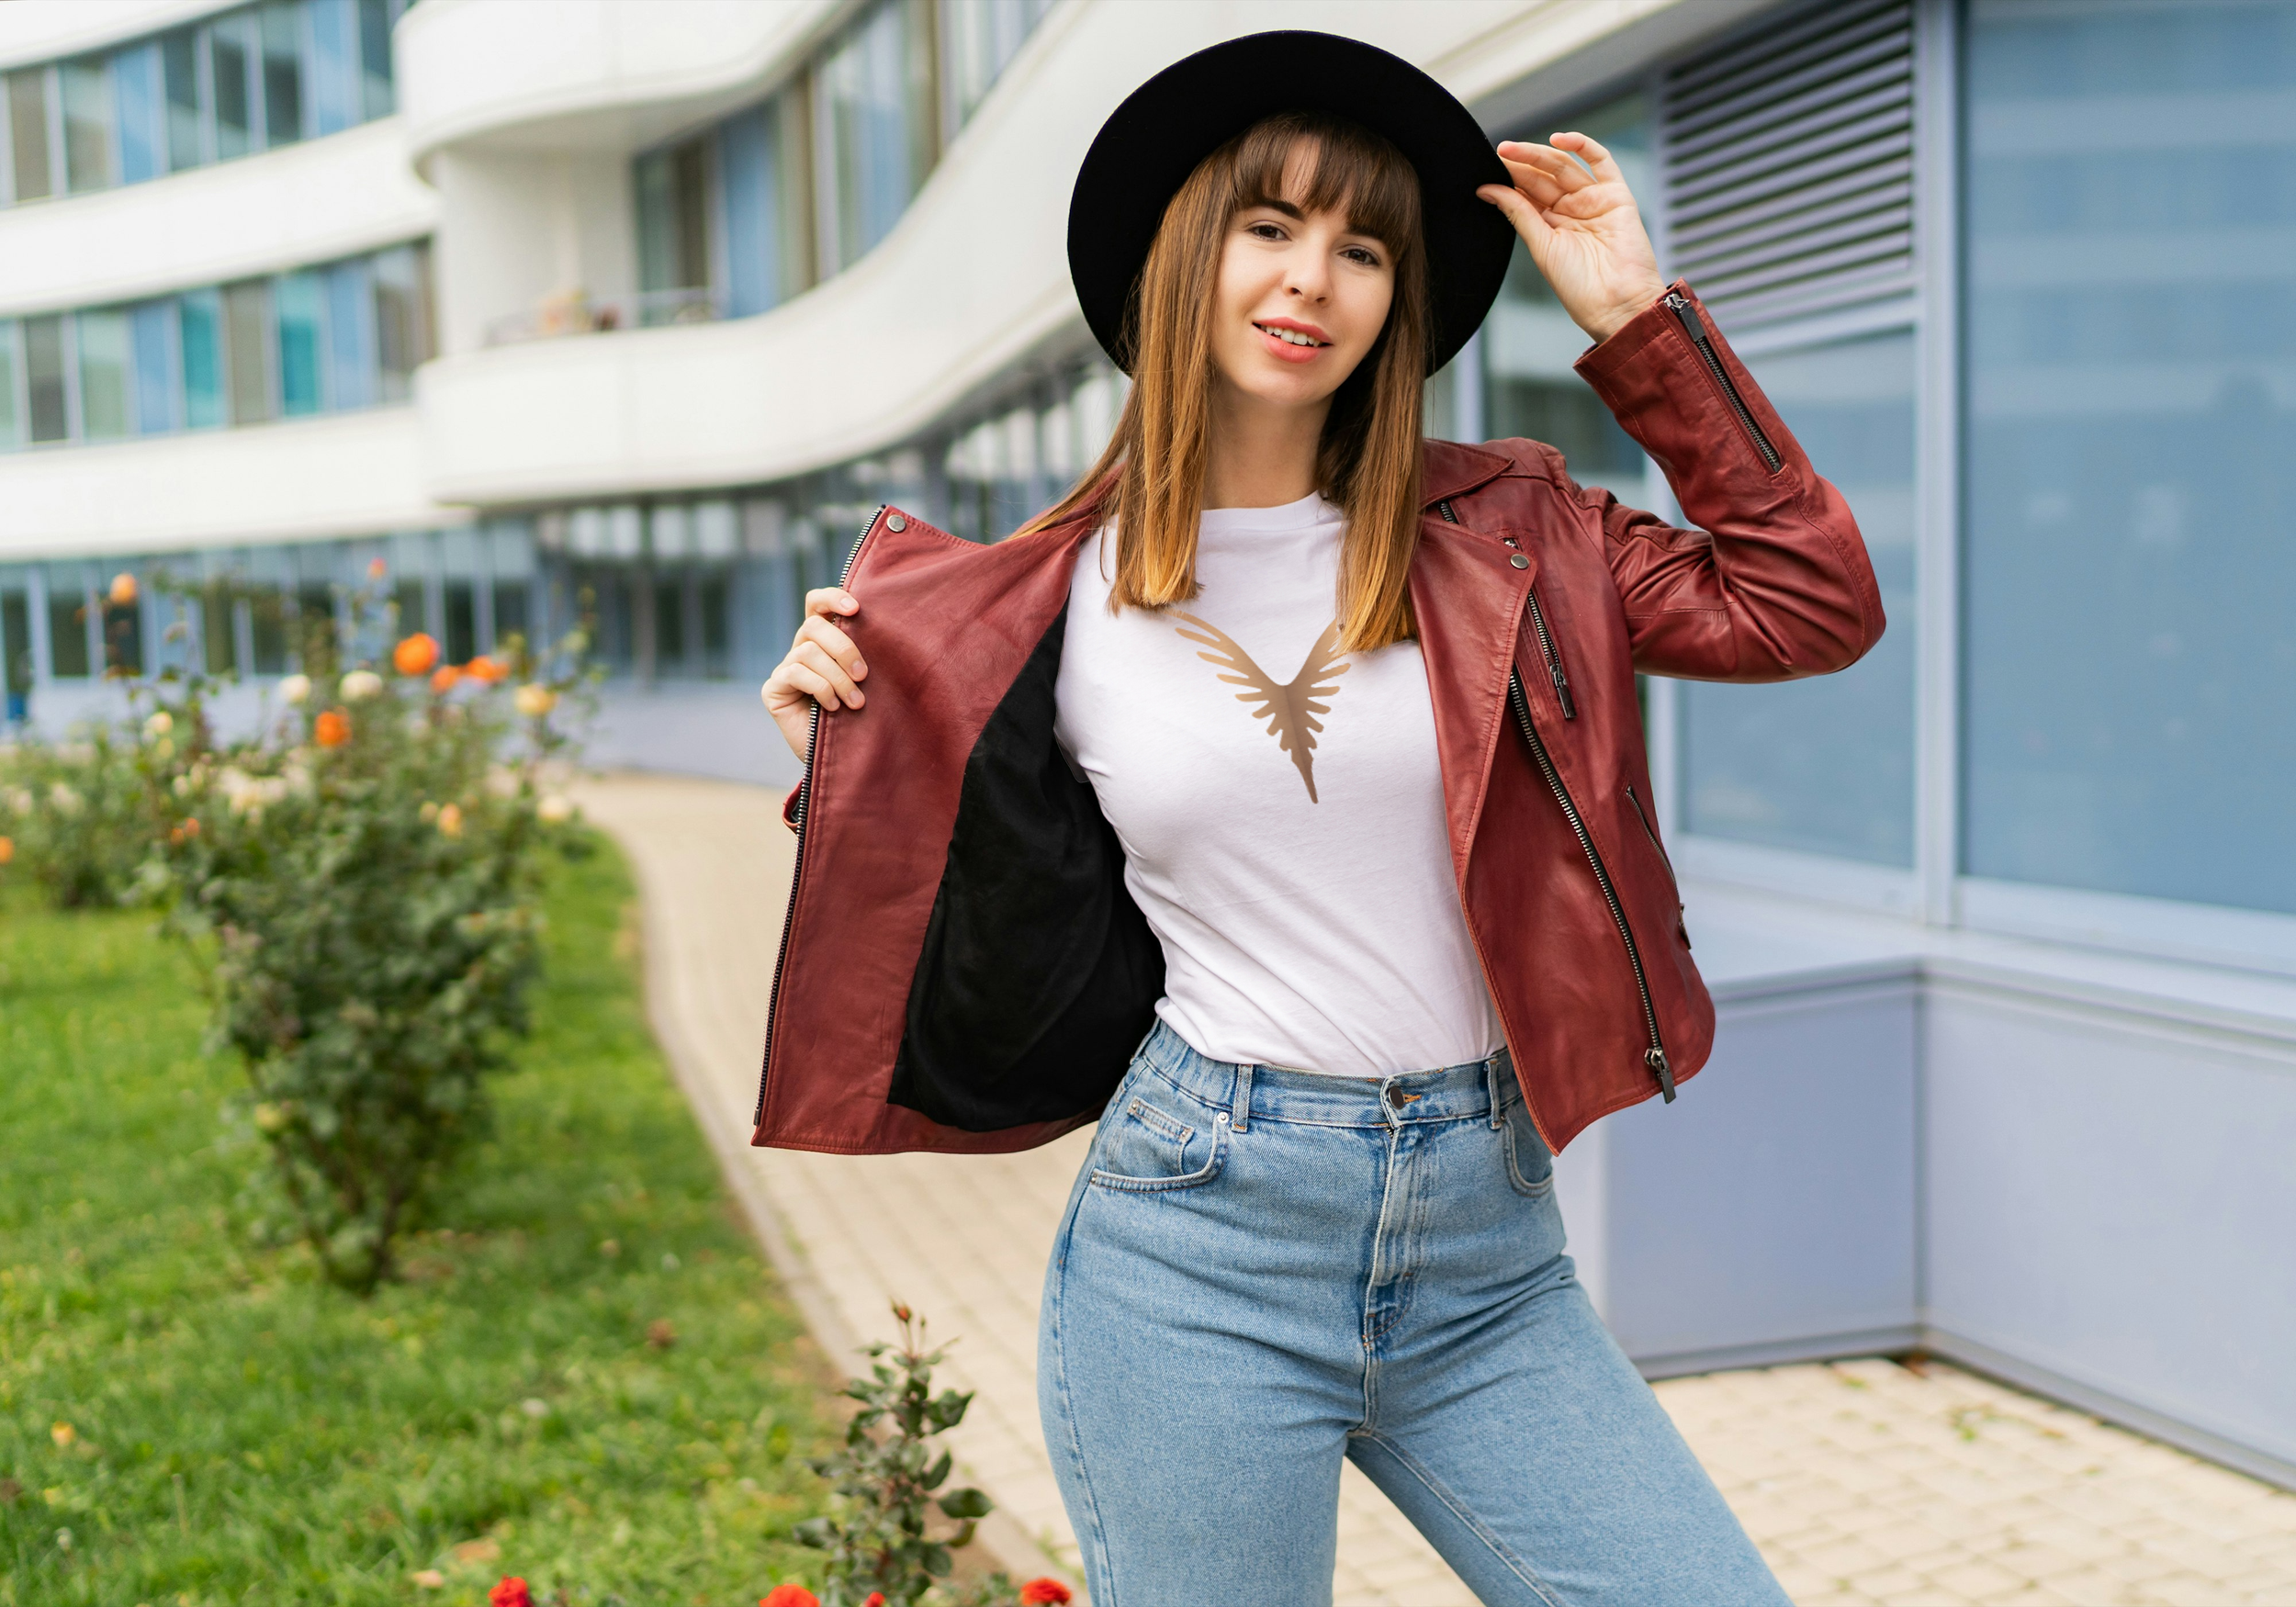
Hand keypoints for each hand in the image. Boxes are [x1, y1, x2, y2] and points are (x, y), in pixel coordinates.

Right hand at [761, 588, 865, 761]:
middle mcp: (801, 649)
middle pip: (814, 626)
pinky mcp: (773, 689)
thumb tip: (882, 634)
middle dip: (843, 647)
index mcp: (823, 641)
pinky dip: (821, 688)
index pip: (816, 604)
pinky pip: (796, 674)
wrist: (840, 758)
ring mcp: (785, 669)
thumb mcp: (864, 683)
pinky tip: (833, 707)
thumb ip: (862, 658)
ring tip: (855, 701)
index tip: (855, 608)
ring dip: (837, 676)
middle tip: (863, 675)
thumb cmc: (858, 717)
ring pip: (808, 652)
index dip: (832, 598)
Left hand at [1477, 133, 1667, 345]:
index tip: (1487, 168)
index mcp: (1550, 225)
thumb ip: (1518, 213)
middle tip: (1498, 153)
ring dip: (1539, 154)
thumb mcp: (1541, 246)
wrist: (1615, 303)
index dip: (1509, 179)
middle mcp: (1571, 210)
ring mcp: (1593, 200)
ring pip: (1564, 166)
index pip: (1527, 193)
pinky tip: (1558, 139)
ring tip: (1512, 150)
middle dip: (1520, 164)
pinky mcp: (1616, 195)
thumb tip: (1488, 190)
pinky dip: (1582, 145)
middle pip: (1543, 177)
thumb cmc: (1579, 285)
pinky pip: (1601, 161)